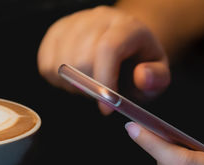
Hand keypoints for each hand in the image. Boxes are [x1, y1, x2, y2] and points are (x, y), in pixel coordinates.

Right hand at [37, 6, 169, 114]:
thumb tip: (141, 77)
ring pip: (61, 63)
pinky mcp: (56, 32)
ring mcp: (74, 23)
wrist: (124, 44)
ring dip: (73, 85)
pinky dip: (58, 80)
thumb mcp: (158, 75)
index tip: (107, 107)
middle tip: (101, 93)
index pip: (108, 49)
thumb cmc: (139, 63)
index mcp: (127, 27)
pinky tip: (74, 77)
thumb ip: (156, 79)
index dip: (104, 82)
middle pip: (81, 59)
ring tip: (89, 83)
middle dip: (90, 87)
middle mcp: (98, 19)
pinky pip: (46, 64)